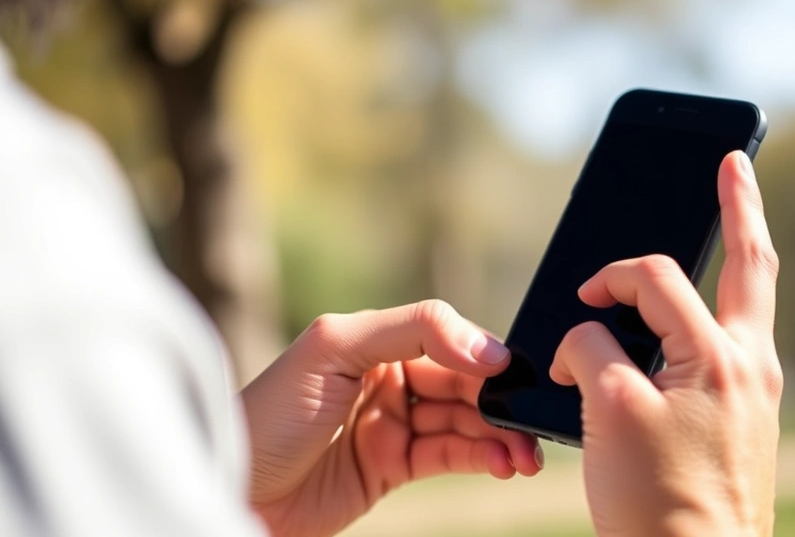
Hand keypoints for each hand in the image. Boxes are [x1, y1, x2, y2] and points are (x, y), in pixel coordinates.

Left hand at [241, 300, 542, 536]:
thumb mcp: (334, 348)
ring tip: (527, 454)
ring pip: (464, 421)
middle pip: (462, 381)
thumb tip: (485, 347)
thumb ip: (412, 329)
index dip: (482, 354)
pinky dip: (483, 458)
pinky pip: (451, 455)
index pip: (445, 336)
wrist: (236, 491)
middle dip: (501, 399)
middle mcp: (387, 377)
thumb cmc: (270, 414)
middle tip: (533, 421)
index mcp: (373, 340)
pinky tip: (504, 464)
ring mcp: (392, 423)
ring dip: (500, 434)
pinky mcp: (394, 466)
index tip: (511, 374)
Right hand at [551, 151, 781, 536]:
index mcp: (718, 356)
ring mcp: (754, 392)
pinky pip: (729, 343)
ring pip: (747, 302)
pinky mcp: (743, 416)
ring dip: (733, 256)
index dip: (607, 278)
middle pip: (750, 264)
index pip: (655, 279)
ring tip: (730, 219)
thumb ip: (592, 349)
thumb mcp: (607, 411)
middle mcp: (750, 365)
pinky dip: (710, 313)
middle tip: (735, 164)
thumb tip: (587, 332)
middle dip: (740, 207)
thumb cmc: (655, 498)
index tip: (579, 303)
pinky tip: (693, 313)